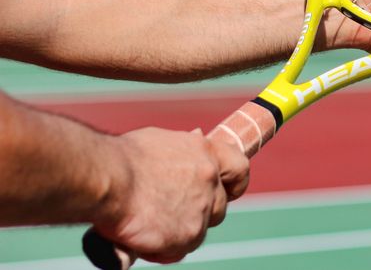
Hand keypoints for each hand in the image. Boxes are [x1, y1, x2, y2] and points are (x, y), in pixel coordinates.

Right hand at [93, 127, 249, 263]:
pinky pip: (178, 250)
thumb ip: (181, 154)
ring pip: (197, 231)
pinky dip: (161, 250)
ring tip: (146, 228)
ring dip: (176, 234)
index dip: (233, 184)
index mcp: (206, 152)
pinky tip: (141, 241)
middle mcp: (210, 180)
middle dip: (198, 214)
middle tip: (169, 215)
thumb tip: (187, 153)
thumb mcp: (160, 143)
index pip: (239, 169)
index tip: (225, 191)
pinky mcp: (188, 235)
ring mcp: (201, 209)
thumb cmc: (122, 158)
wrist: (107, 179)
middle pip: (218, 207)